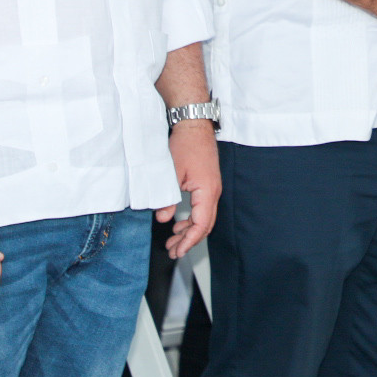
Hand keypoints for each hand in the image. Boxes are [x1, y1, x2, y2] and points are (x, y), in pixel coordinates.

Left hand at [158, 121, 219, 258]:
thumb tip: (163, 218)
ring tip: (173, 240)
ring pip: (203, 218)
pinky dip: (191, 219)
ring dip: (189, 231)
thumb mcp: (171, 174)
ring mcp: (212, 188)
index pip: (201, 224)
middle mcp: (213, 192)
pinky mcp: (207, 184)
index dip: (190, 241)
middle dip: (189, 240)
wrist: (194, 125)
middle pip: (205, 225)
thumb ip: (167, 199)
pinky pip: (202, 208)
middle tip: (173, 251)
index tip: (178, 251)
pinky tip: (179, 223)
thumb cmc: (186, 145)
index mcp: (207, 191)